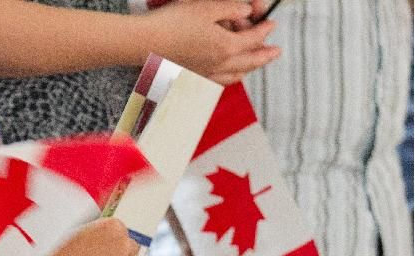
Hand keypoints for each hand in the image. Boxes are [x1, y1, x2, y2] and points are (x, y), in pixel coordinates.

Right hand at [141, 0, 280, 84]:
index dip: (265, 28)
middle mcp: (219, 65)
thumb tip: (247, 11)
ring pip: (235, 76)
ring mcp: (205, 74)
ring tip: (254, 65)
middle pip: (249, 62)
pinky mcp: (192, 78)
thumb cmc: (173, 23)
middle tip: (275, 52)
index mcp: (226, 46)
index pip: (254, 38)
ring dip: (249, 69)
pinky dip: (229, 79)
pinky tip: (228, 76)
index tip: (270, 22)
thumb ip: (232, 8)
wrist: (145, 42)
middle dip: (264, 55)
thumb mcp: (207, 7)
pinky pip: (217, 83)